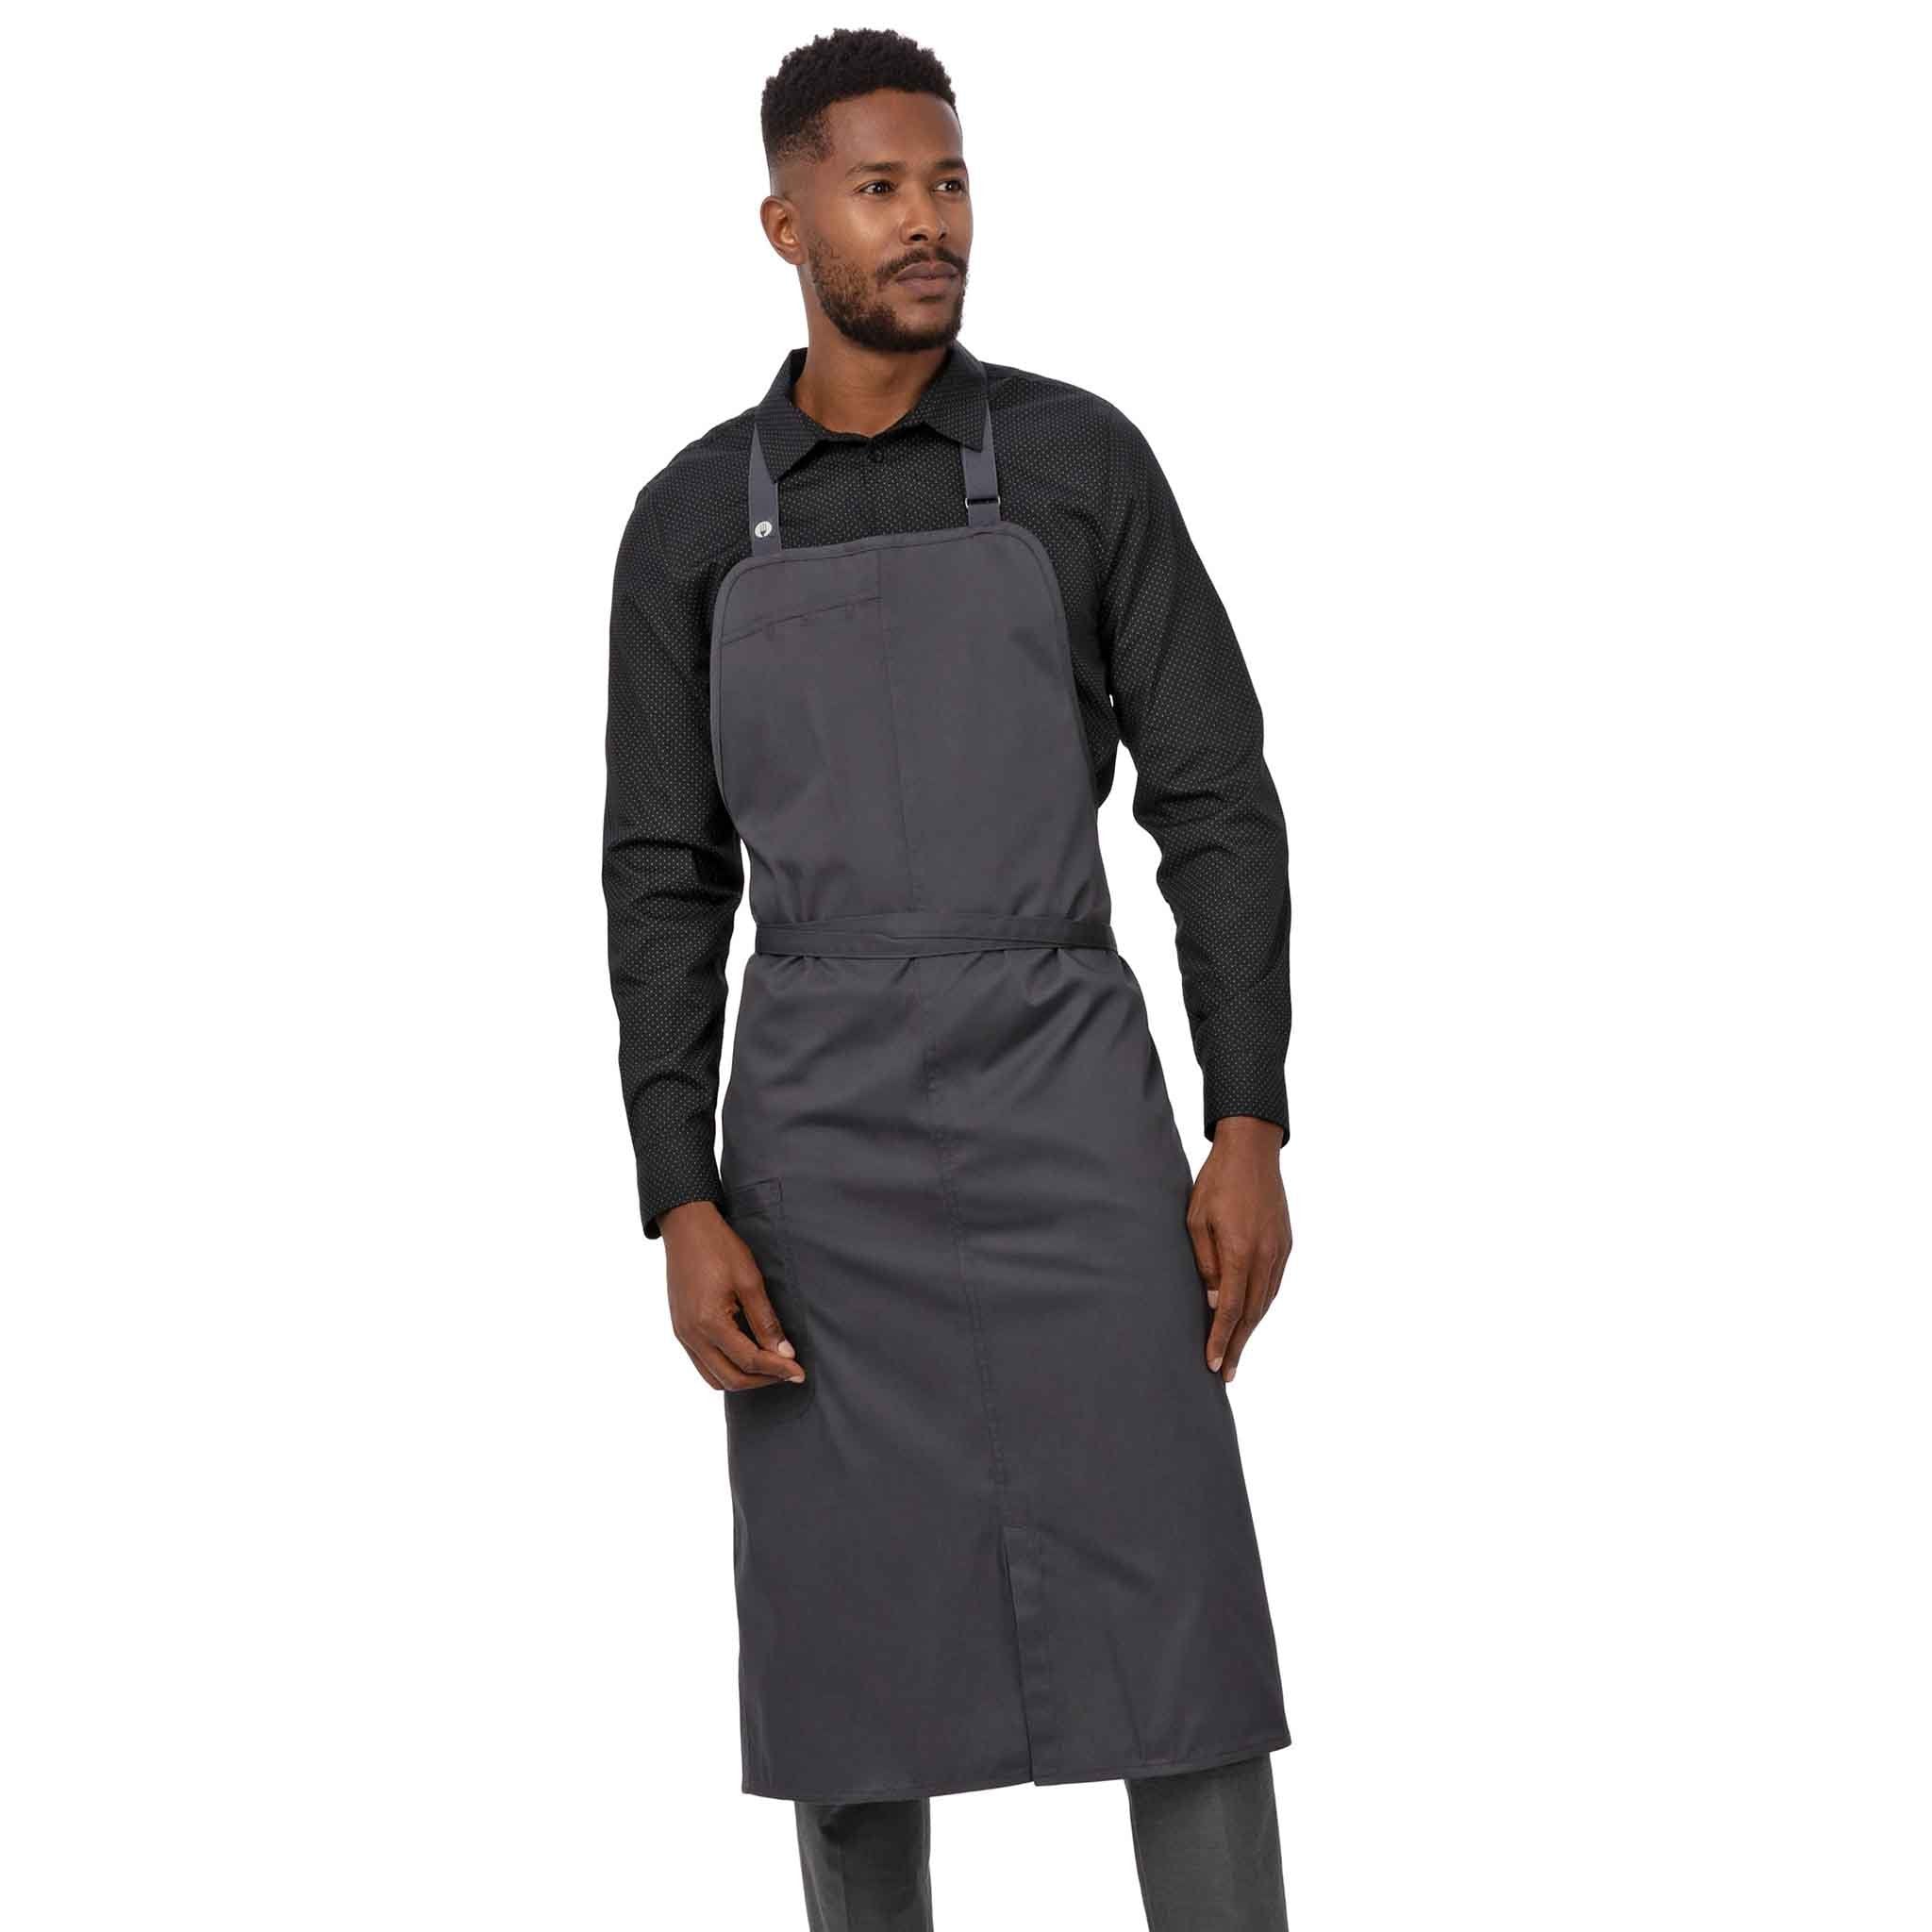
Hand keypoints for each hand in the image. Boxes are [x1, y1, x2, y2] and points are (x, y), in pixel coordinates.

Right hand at [659, 1200, 806, 1390]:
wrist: (686, 1227)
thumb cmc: (719, 1248)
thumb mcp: (750, 1280)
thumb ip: (766, 1321)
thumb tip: (785, 1353)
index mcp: (709, 1323)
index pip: (749, 1361)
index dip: (778, 1369)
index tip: (800, 1372)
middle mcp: (691, 1336)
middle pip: (730, 1379)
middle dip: (763, 1380)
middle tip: (788, 1371)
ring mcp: (682, 1334)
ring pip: (713, 1378)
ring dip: (743, 1378)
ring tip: (770, 1366)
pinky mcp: (680, 1329)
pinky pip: (702, 1364)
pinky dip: (725, 1367)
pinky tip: (746, 1354)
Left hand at [1186, 1116, 1290, 1383]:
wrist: (1252, 1150)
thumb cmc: (1216, 1182)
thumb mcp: (1196, 1220)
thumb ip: (1206, 1263)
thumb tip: (1214, 1302)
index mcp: (1241, 1251)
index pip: (1230, 1309)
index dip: (1222, 1339)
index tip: (1213, 1364)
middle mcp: (1266, 1256)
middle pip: (1252, 1313)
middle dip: (1238, 1346)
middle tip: (1226, 1374)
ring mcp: (1280, 1251)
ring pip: (1266, 1301)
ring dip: (1251, 1329)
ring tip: (1237, 1352)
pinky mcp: (1286, 1244)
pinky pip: (1274, 1284)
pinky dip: (1262, 1306)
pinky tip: (1252, 1317)